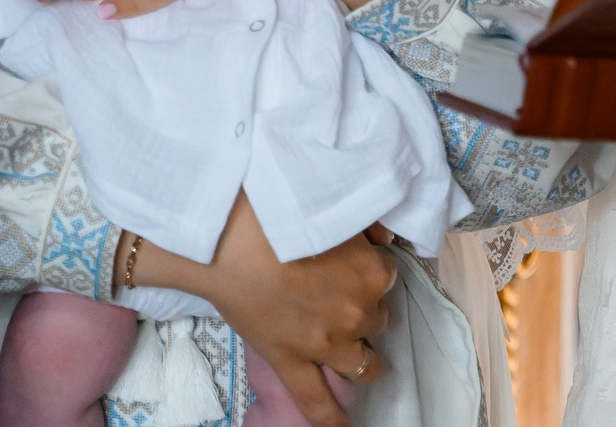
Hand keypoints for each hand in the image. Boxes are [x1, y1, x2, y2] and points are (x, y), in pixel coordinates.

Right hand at [135, 197, 393, 426]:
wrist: (229, 240)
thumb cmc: (279, 213)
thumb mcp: (333, 210)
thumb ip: (366, 227)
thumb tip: (383, 239)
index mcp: (373, 271)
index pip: (386, 276)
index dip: (369, 272)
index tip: (354, 266)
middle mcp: (358, 311)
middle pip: (376, 317)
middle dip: (363, 308)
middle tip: (338, 295)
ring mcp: (328, 342)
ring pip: (361, 362)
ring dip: (362, 359)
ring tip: (360, 359)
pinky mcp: (293, 362)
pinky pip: (317, 402)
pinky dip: (333, 419)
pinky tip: (345, 426)